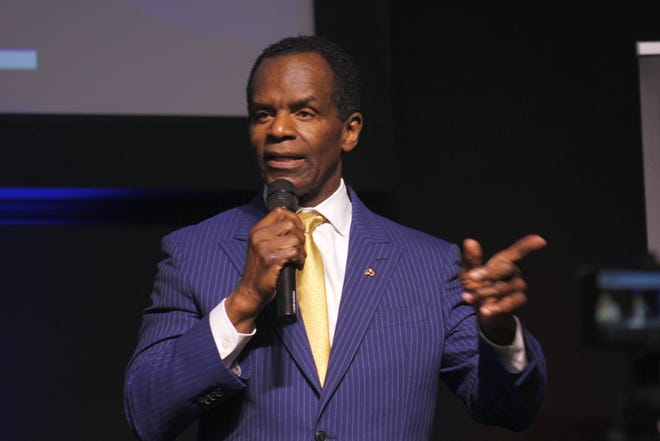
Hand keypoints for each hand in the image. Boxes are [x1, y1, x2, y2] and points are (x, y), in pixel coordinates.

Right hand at [226, 207, 304, 331]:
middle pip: (290, 224)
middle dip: (300, 236)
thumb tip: (296, 224)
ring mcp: (264, 248)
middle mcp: (258, 236)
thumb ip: (274, 233)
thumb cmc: (260, 270)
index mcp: (256, 230)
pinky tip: (296, 263)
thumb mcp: (261, 246)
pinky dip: (299, 258)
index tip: (299, 229)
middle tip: (299, 247)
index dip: (294, 218)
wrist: (250, 291)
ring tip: (297, 257)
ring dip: (301, 250)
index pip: (280, 211)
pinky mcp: (271, 260)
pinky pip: (294, 252)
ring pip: (295, 239)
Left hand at [460, 234, 545, 343]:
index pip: (517, 251)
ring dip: (483, 292)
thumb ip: (471, 259)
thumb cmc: (477, 286)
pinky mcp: (519, 301)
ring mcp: (519, 286)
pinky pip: (509, 304)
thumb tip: (469, 241)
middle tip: (472, 277)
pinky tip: (483, 310)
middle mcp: (515, 271)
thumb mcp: (469, 272)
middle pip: (505, 268)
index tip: (539, 240)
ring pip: (503, 287)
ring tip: (468, 297)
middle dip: (487, 273)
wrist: (483, 311)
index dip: (528, 245)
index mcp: (504, 260)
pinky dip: (494, 308)